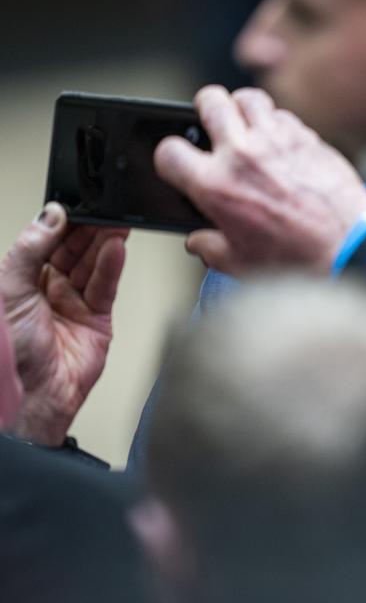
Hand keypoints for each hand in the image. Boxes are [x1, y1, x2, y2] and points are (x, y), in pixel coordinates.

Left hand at [0, 203, 126, 443]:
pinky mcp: (97, 318)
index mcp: (20, 279)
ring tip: (117, 225)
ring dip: (105, 243)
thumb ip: (29, 250)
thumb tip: (50, 216)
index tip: (76, 207)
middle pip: (74, 250)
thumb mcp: (9, 289)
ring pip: (93, 264)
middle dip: (89, 230)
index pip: (47, 242)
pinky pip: (106, 286)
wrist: (31, 395)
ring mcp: (73, 303)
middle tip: (105, 211)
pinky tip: (117, 249)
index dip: (62, 224)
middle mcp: (47, 289)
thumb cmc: (9, 351)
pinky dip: (113, 267)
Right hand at [154, 86, 365, 273]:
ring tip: (246, 124)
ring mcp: (276, 140)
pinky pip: (283, 114)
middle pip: (209, 101)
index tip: (181, 162)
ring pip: (248, 97)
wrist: (350, 247)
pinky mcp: (307, 137)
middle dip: (205, 108)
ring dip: (242, 107)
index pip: (169, 150)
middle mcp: (242, 154)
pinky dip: (277, 123)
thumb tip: (198, 241)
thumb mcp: (239, 263)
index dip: (170, 156)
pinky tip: (280, 142)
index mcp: (215, 185)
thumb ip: (210, 247)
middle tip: (211, 123)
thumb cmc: (296, 259)